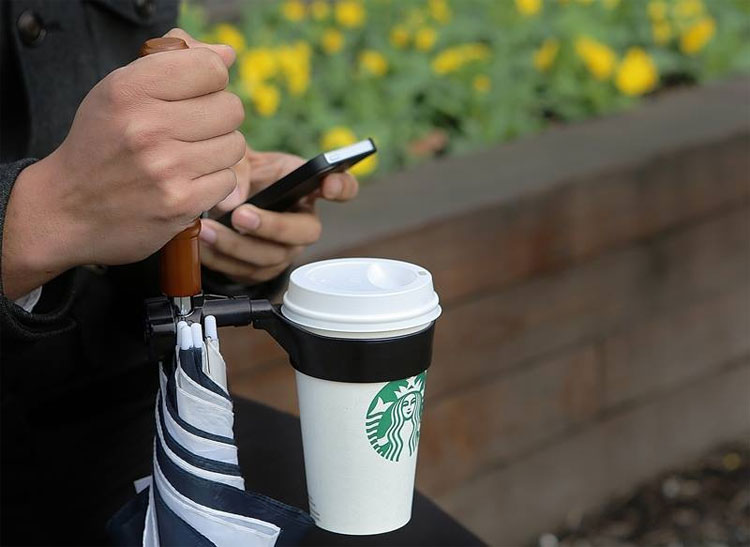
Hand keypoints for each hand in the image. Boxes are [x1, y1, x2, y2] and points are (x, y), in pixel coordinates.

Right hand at [2, 29, 243, 298]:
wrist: (68, 207)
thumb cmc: (103, 142)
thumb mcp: (120, 91)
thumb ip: (173, 63)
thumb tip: (228, 54)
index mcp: (130, 89)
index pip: (211, 69)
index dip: (211, 82)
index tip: (195, 94)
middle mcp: (147, 126)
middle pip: (231, 109)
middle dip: (218, 118)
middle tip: (193, 130)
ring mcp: (165, 167)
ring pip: (235, 145)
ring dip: (218, 152)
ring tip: (189, 157)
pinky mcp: (180, 202)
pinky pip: (228, 180)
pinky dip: (214, 182)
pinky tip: (188, 182)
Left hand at [198, 148, 358, 284]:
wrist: (217, 203)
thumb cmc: (240, 176)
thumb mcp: (239, 159)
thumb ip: (238, 168)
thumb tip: (233, 201)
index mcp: (306, 188)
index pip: (343, 187)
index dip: (342, 188)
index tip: (327, 185)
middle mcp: (303, 222)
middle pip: (306, 232)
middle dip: (272, 226)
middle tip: (241, 215)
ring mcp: (286, 250)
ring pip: (271, 257)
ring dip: (236, 245)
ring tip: (207, 228)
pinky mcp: (263, 270)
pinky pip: (246, 272)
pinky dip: (220, 259)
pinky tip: (202, 244)